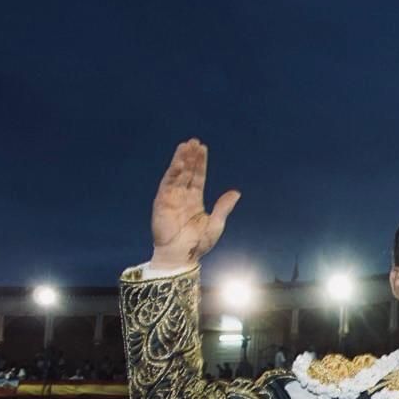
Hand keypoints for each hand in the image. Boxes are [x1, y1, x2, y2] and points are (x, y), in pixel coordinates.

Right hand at [150, 139, 239, 269]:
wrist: (181, 256)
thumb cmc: (198, 244)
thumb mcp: (216, 224)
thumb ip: (224, 207)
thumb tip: (236, 192)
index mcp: (195, 200)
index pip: (198, 177)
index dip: (200, 163)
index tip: (203, 148)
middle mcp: (183, 196)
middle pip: (188, 172)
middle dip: (191, 157)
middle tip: (194, 141)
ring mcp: (171, 198)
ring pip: (177, 175)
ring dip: (181, 160)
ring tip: (186, 146)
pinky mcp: (162, 202)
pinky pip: (168, 184)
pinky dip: (173, 172)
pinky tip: (179, 162)